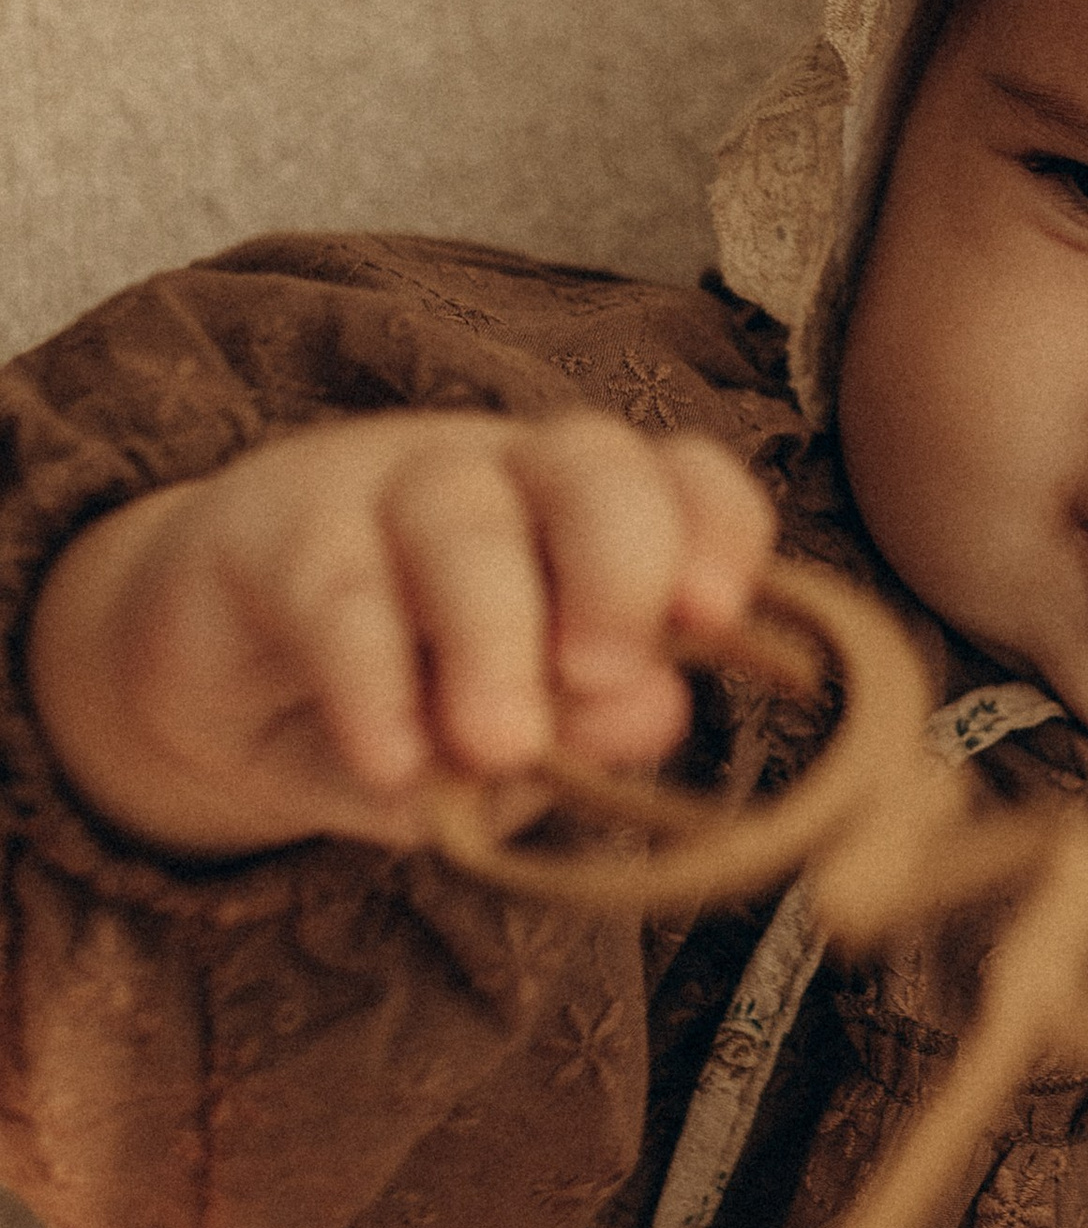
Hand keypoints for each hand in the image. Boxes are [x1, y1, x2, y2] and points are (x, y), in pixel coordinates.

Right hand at [25, 408, 775, 860]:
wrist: (229, 701)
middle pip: (590, 467)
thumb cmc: (418, 707)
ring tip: (501, 747)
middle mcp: (511, 476)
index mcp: (599, 518)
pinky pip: (339, 588)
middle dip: (617, 567)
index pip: (687, 481)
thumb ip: (587, 732)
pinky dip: (373, 681)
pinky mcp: (281, 528)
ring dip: (493, 637)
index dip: (716, 531)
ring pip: (462, 519)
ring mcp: (392, 486)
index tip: (716, 618)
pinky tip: (393, 761)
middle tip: (600, 674)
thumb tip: (656, 709)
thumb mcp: (515, 745)